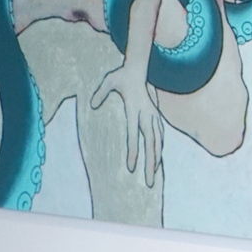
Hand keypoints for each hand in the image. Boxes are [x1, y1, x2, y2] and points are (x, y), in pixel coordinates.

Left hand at [90, 63, 165, 187]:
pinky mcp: (155, 115)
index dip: (133, 153)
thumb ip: (100, 92)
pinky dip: (159, 147)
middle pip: (152, 144)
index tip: (131, 168)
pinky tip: (158, 156)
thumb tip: (92, 105)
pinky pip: (160, 134)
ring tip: (153, 173)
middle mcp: (147, 115)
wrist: (138, 69)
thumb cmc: (121, 76)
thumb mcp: (108, 81)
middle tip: (150, 182)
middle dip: (150, 164)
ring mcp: (153, 115)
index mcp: (135, 110)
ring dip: (157, 158)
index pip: (134, 136)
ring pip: (158, 141)